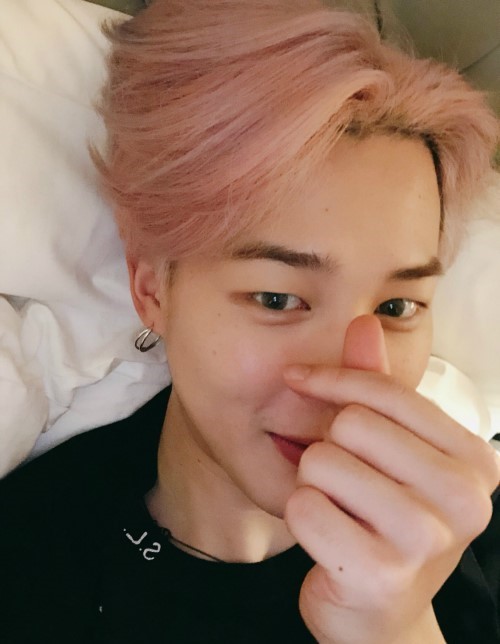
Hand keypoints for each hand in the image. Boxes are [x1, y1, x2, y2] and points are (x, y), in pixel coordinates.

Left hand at [283, 315, 499, 643]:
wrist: (378, 611)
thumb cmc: (383, 519)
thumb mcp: (388, 448)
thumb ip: (376, 386)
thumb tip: (365, 320)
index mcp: (473, 460)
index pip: (386, 392)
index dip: (332, 379)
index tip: (300, 379)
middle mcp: (463, 499)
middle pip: (351, 426)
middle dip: (329, 447)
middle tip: (343, 478)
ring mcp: (426, 540)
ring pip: (323, 463)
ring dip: (314, 483)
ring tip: (339, 508)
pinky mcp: (379, 575)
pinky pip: (304, 507)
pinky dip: (302, 516)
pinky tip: (328, 538)